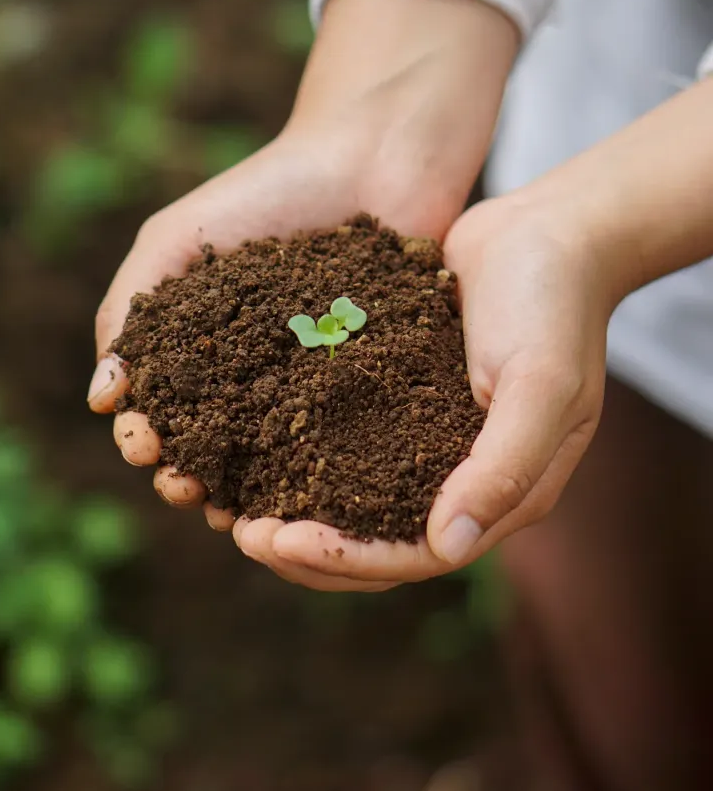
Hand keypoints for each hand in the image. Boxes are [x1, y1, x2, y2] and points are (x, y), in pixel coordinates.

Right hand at [88, 0, 518, 590]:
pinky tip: (303, 503)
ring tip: (234, 513)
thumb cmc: (269, 191)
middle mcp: (254, 376)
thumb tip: (101, 396)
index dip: (145, 433)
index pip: (161, 408)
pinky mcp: (373, 390)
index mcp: (202, 346)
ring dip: (246, 494)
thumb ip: (129, 308)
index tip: (144, 444)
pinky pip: (344, 447)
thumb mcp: (178, 239)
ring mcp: (314, 388)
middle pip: (212, 446)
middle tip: (185, 486)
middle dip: (189, 472)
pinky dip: (319, 481)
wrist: (375, 156)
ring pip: (274, 461)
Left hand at [261, 191, 610, 586]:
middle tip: (242, 533)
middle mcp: (461, 481)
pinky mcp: (401, 401)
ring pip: (354, 500)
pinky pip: (347, 441)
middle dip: (308, 547)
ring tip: (237, 504)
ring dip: (299, 510)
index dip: (345, 558)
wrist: (543, 232)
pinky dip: (304, 453)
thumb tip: (449, 546)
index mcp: (503, 495)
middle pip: (376, 542)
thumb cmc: (554, 306)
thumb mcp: (542, 385)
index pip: (415, 555)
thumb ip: (504, 466)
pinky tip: (255, 442)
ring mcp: (429, 442)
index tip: (279, 540)